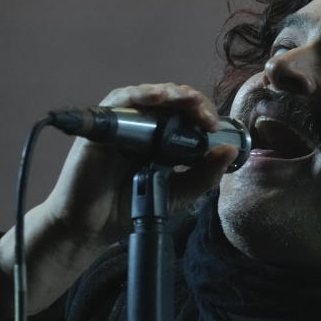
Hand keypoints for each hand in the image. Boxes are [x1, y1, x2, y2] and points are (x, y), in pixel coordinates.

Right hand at [0, 83, 237, 313]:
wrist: (92, 227)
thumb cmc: (130, 208)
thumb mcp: (177, 194)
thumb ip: (203, 175)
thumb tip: (228, 150)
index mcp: (163, 140)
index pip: (187, 115)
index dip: (203, 114)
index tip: (215, 126)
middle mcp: (144, 127)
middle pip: (172, 101)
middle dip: (193, 102)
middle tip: (206, 117)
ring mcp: (123, 123)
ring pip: (149, 95)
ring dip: (171, 93)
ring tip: (188, 100)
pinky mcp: (103, 124)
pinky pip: (121, 100)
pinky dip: (140, 94)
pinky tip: (157, 97)